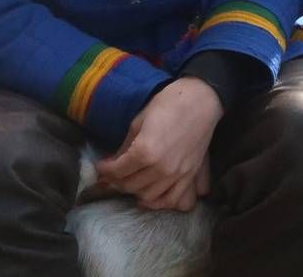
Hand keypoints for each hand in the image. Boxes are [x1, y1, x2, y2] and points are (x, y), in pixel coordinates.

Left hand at [95, 77, 222, 210]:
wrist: (201, 100)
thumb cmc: (169, 103)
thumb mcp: (139, 121)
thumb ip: (125, 147)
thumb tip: (111, 163)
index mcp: (145, 151)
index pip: (117, 171)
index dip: (105, 169)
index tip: (101, 165)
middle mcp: (160, 168)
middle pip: (129, 186)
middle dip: (116, 180)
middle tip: (113, 172)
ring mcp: (177, 174)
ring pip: (147, 196)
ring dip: (134, 190)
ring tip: (130, 180)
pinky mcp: (189, 175)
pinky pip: (171, 200)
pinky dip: (157, 202)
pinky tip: (148, 195)